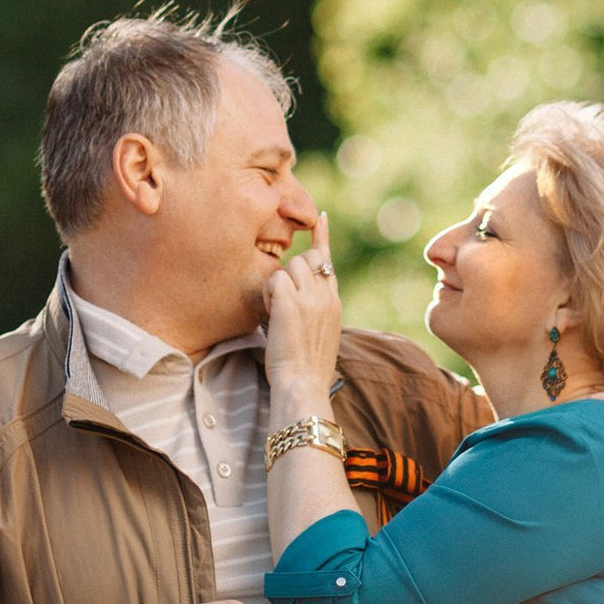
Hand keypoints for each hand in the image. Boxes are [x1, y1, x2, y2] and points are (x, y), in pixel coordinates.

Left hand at [262, 212, 341, 402]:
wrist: (303, 386)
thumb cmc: (306, 371)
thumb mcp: (319, 336)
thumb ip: (314, 314)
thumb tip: (298, 304)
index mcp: (334, 303)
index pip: (328, 262)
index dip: (321, 239)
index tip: (319, 218)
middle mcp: (327, 295)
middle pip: (307, 259)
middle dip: (290, 271)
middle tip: (280, 300)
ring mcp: (311, 297)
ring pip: (290, 265)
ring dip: (276, 286)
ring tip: (276, 313)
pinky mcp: (291, 302)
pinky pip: (275, 279)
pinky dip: (268, 295)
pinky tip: (271, 314)